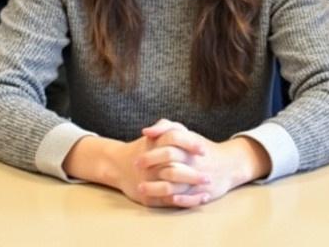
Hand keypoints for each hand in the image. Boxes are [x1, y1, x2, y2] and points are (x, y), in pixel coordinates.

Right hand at [62, 120, 208, 207]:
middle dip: (193, 173)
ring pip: (172, 187)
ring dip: (191, 189)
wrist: (118, 165)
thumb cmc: (143, 148)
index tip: (204, 150)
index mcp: (154, 147)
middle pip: (174, 169)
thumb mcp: (154, 135)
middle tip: (210, 175)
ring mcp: (150, 182)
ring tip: (207, 188)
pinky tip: (202, 199)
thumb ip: (166, 127)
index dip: (190, 145)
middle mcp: (151, 166)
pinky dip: (187, 201)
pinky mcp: (150, 196)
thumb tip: (184, 131)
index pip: (173, 141)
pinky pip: (170, 200)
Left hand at [136, 120, 270, 206]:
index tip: (136, 159)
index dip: (150, 153)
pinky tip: (161, 198)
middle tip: (136, 171)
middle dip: (150, 167)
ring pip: (174, 184)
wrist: (230, 164)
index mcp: (189, 145)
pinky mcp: (202, 192)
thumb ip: (166, 127)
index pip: (168, 145)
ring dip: (155, 188)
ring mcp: (197, 177)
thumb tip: (145, 132)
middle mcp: (193, 160)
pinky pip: (187, 198)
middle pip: (169, 164)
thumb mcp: (185, 133)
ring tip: (141, 188)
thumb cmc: (200, 148)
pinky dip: (174, 199)